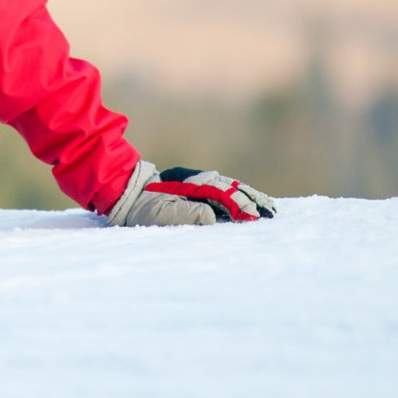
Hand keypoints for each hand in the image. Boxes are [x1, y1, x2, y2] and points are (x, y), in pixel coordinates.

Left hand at [105, 158, 275, 225]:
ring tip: (268, 209)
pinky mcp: (198, 190)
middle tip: (271, 213)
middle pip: (230, 188)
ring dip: (249, 197)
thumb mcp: (160, 215)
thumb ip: (188, 215)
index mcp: (190, 185)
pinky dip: (240, 196)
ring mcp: (198, 183)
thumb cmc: (143, 208)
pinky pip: (224, 192)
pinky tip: (251, 205)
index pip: (221, 194)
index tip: (254, 217)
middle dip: (251, 200)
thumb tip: (213, 217)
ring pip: (230, 188)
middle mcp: (197, 181)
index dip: (239, 206)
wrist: (127, 195)